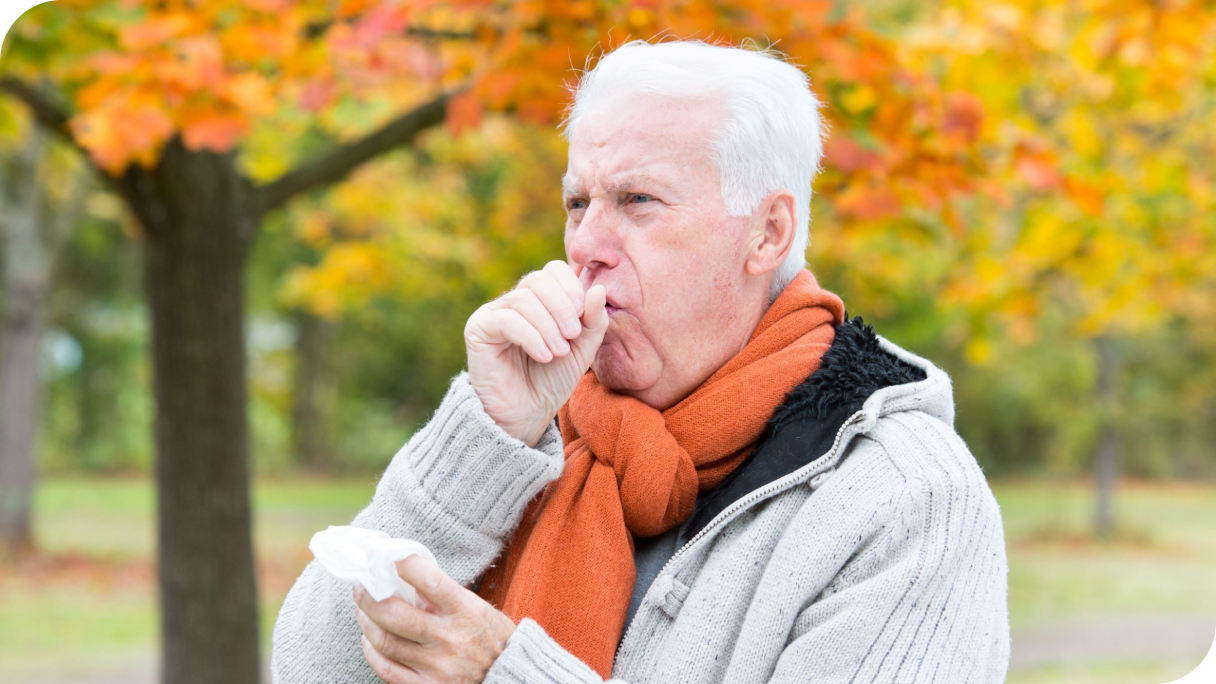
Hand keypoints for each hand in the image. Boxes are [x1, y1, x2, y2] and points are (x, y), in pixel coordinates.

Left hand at [354, 556, 517, 683]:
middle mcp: (450, 638)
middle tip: (361, 585)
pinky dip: (372, 652)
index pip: (429, 581)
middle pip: (393, 614)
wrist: (509, 675)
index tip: (386, 556)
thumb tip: (402, 577)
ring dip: (366, 621)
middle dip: (368, 596)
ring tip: (363, 610)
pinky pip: (386, 669)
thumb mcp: (475, 607)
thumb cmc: (490, 636)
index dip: (403, 565)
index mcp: (466, 611)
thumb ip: (442, 595)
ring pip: (384, 641)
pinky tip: (370, 640)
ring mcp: (437, 666)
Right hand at [464, 260, 608, 446]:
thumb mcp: (583, 348)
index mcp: (539, 299)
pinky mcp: (478, 329)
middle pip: (538, 279)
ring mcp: (494, 313)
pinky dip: (530, 336)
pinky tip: (543, 356)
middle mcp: (514, 301)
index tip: (583, 318)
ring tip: (559, 352)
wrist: (526, 414)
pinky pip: (506, 319)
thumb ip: (593, 320)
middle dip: (561, 306)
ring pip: (523, 299)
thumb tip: (597, 288)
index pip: (554, 270)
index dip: (571, 288)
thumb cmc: (553, 379)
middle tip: (572, 335)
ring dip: (548, 326)